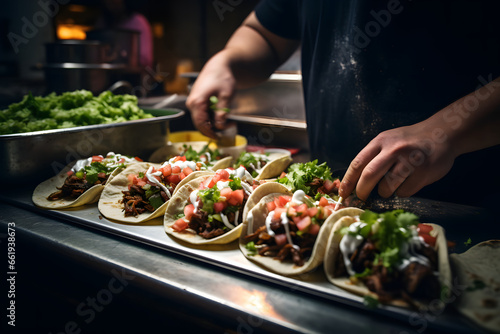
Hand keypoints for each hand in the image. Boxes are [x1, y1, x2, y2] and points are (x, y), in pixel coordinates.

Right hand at [186, 53, 235, 137]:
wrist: (219, 65)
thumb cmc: (223, 77)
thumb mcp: (226, 96)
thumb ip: (222, 112)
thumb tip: (220, 126)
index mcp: (197, 102)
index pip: (201, 124)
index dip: (210, 132)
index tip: (220, 137)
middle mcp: (192, 103)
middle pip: (200, 123)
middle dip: (213, 128)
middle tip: (229, 127)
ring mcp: (193, 102)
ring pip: (201, 119)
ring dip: (213, 122)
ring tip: (229, 120)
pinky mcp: (196, 101)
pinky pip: (202, 113)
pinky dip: (211, 116)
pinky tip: (221, 114)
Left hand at [339, 123, 457, 200]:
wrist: (443, 133)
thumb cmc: (409, 141)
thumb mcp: (388, 141)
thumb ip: (373, 157)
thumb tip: (354, 182)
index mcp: (381, 141)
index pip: (358, 163)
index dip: (348, 180)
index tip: (342, 193)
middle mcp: (394, 149)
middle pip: (369, 176)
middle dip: (362, 191)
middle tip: (361, 198)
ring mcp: (410, 160)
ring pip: (387, 187)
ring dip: (385, 192)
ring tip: (392, 185)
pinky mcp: (423, 172)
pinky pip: (405, 192)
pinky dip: (403, 192)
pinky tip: (409, 182)